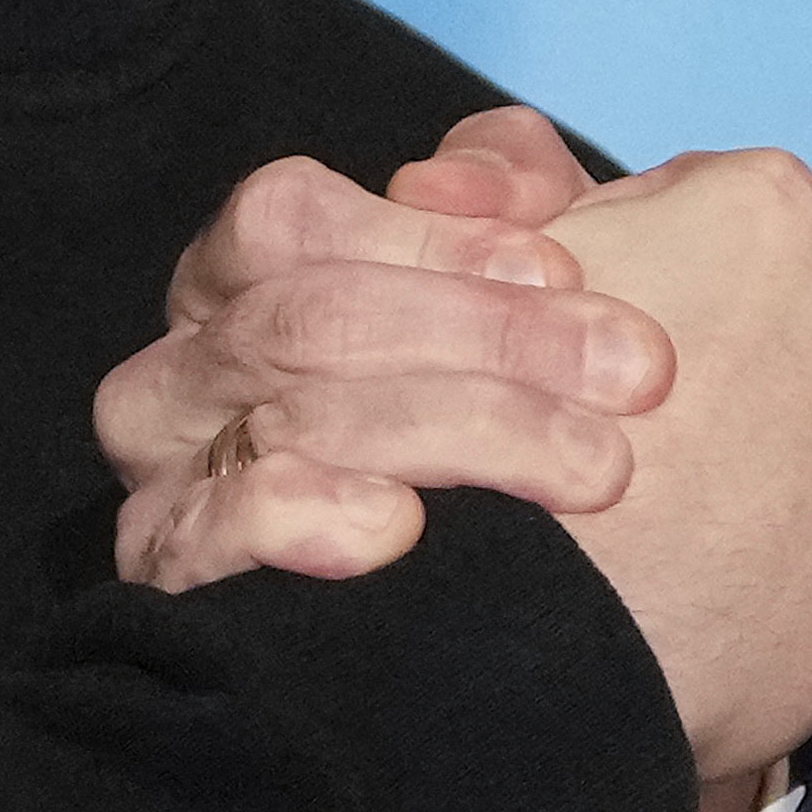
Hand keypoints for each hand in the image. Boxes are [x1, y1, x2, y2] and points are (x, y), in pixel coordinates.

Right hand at [100, 124, 665, 586]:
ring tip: (597, 466)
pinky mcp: (185, 587)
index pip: (291, 220)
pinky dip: (307, 516)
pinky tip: (401, 526)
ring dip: (458, 428)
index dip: (426, 238)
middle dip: (484, 335)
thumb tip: (455, 181)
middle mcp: (190, 374)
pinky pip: (214, 533)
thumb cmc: (526, 416)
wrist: (531, 631)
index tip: (563, 269)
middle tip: (638, 370)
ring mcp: (173, 482)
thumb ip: (515, 188)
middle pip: (301, 320)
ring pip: (288, 423)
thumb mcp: (537, 276)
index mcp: (251, 282)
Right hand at [528, 145, 811, 777]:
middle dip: (735, 375)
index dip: (645, 291)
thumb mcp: (475, 261)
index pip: (714, 225)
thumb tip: (548, 187)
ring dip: (784, 473)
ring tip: (682, 539)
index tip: (597, 361)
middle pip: (796, 326)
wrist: (534, 653)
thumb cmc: (489, 443)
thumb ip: (518, 188)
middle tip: (642, 457)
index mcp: (765, 210)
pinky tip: (735, 602)